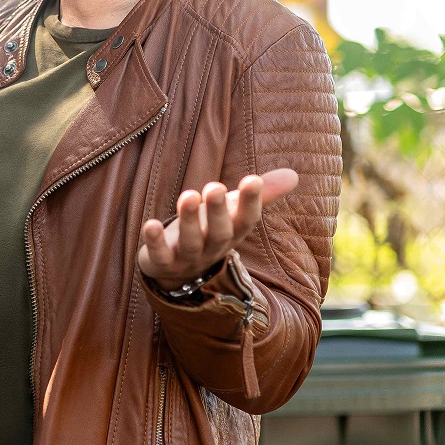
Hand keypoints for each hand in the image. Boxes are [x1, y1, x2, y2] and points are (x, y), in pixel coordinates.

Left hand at [137, 168, 298, 288]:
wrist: (178, 269)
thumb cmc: (209, 229)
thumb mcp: (232, 210)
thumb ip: (260, 194)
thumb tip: (294, 175)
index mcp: (232, 233)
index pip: (246, 220)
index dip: (250, 202)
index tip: (252, 179)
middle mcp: (213, 248)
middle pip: (219, 233)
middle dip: (217, 212)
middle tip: (214, 187)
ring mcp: (188, 259)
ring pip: (191, 243)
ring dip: (189, 221)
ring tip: (188, 196)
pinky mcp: (162, 263)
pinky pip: (159, 255)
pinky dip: (155, 242)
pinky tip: (150, 225)